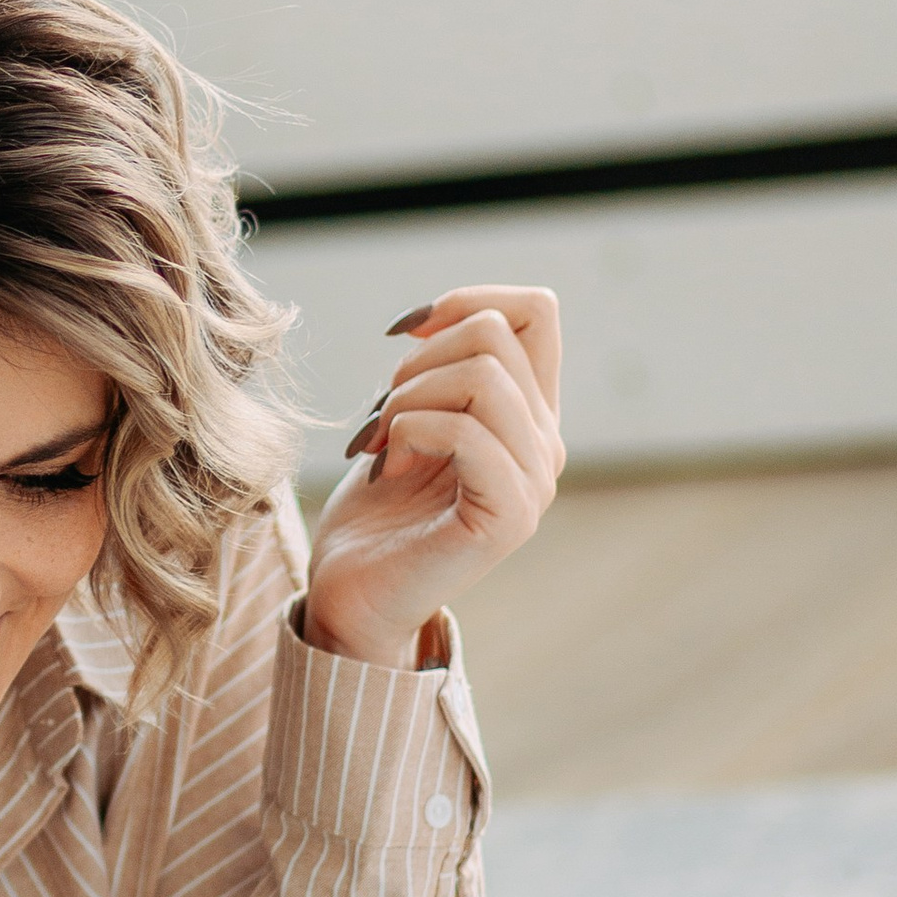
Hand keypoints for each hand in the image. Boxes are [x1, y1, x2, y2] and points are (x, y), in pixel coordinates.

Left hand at [304, 286, 564, 667]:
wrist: (352, 596)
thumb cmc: (375, 511)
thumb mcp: (407, 417)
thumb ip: (439, 371)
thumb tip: (434, 317)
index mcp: (528, 414)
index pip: (537, 310)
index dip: (468, 300)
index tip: (406, 332)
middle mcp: (544, 444)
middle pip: (497, 334)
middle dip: (418, 359)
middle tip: (380, 416)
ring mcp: (534, 482)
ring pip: (483, 377)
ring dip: (408, 398)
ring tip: (381, 444)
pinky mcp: (509, 518)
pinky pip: (468, 433)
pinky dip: (411, 431)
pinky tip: (388, 466)